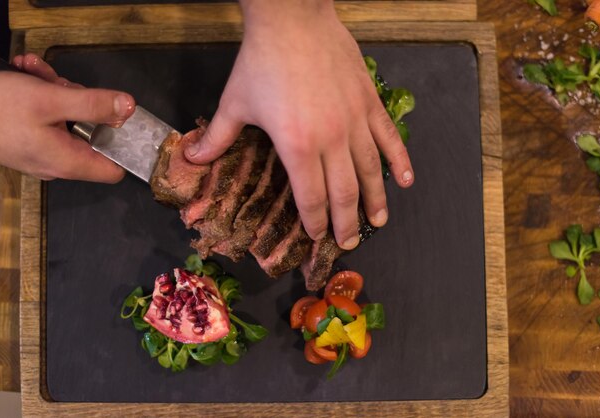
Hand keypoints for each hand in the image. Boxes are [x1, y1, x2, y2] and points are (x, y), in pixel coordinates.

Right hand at [0, 53, 135, 182]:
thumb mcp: (50, 100)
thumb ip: (92, 104)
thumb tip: (128, 107)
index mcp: (69, 161)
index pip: (114, 169)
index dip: (122, 145)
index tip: (119, 119)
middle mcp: (58, 163)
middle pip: (90, 135)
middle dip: (80, 102)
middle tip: (59, 83)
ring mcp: (42, 152)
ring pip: (66, 120)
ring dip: (55, 90)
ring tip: (32, 71)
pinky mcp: (27, 140)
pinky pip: (46, 119)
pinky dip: (40, 94)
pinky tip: (25, 73)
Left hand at [183, 0, 413, 249]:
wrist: (292, 19)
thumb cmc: (262, 61)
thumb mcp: (234, 102)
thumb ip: (218, 137)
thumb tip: (192, 159)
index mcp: (297, 146)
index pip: (311, 197)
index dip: (315, 222)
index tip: (316, 236)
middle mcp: (331, 140)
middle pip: (344, 193)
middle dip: (345, 223)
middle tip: (348, 242)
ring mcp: (355, 120)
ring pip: (371, 171)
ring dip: (376, 201)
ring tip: (378, 222)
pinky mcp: (369, 101)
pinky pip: (389, 137)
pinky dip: (400, 160)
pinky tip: (407, 180)